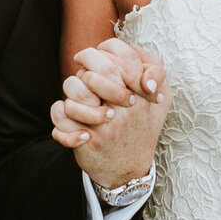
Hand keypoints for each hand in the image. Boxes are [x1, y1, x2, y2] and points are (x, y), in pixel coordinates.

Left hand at [50, 38, 169, 188]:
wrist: (129, 171)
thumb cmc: (141, 130)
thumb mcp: (161, 101)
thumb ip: (156, 70)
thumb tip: (134, 48)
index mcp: (142, 95)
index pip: (123, 56)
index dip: (106, 49)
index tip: (99, 53)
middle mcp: (126, 109)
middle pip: (97, 68)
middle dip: (86, 61)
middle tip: (82, 66)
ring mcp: (105, 125)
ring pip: (75, 88)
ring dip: (72, 87)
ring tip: (78, 94)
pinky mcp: (87, 140)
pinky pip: (61, 115)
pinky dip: (59, 113)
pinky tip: (69, 116)